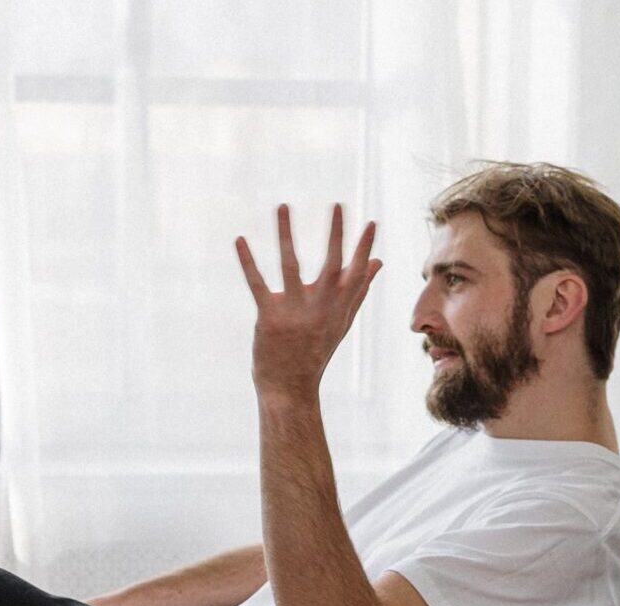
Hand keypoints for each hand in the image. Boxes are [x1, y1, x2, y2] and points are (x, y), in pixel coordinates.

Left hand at [236, 204, 381, 400]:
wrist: (290, 388)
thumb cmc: (315, 351)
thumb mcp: (341, 322)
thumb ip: (358, 290)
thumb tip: (378, 263)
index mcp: (338, 307)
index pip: (356, 273)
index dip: (364, 248)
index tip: (371, 223)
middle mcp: (320, 307)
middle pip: (332, 264)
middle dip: (336, 233)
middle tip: (337, 204)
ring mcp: (294, 311)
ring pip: (291, 265)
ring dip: (286, 233)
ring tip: (283, 206)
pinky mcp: (269, 317)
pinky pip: (258, 283)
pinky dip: (248, 261)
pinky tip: (240, 239)